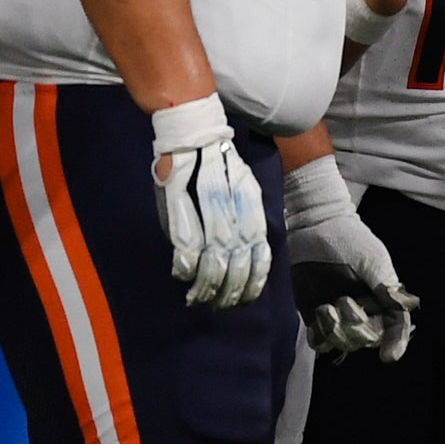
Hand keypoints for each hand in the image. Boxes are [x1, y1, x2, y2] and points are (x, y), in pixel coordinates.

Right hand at [150, 94, 269, 307]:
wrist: (195, 137)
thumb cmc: (219, 166)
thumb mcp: (243, 190)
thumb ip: (244, 220)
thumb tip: (243, 254)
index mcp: (253, 209)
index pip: (261, 253)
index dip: (254, 280)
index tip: (246, 299)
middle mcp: (236, 213)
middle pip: (238, 263)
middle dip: (230, 290)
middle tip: (222, 306)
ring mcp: (210, 212)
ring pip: (214, 261)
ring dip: (207, 285)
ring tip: (199, 299)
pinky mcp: (184, 210)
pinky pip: (188, 248)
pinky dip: (186, 266)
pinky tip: (183, 276)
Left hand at [283, 154, 417, 360]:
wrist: (316, 229)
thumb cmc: (350, 241)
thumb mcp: (373, 261)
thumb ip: (386, 287)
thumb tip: (406, 308)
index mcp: (382, 296)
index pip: (395, 326)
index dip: (395, 342)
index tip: (389, 357)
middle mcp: (364, 309)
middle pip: (367, 338)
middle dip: (357, 326)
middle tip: (345, 301)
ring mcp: (339, 315)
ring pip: (343, 342)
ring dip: (336, 329)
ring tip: (327, 306)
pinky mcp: (315, 317)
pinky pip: (320, 342)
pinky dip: (320, 334)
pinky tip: (318, 314)